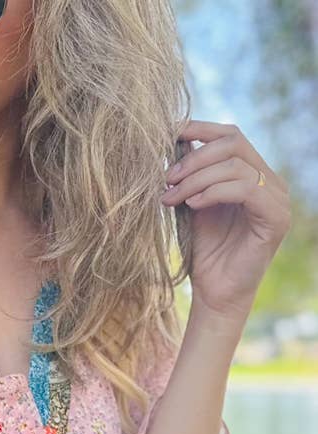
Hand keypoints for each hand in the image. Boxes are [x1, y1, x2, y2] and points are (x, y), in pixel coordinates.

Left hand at [161, 119, 291, 321]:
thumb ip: (191, 175)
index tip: (169, 136)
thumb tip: (174, 139)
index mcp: (254, 175)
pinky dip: (213, 192)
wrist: (216, 294)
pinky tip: (193, 205)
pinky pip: (245, 189)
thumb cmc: (205, 252)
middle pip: (234, 143)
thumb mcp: (194, 204)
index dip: (200, 129)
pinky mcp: (276, 218)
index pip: (231, 136)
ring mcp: (277, 199)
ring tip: (172, 197)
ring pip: (235, 165)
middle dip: (194, 157)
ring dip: (196, 178)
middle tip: (167, 178)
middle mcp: (271, 183)